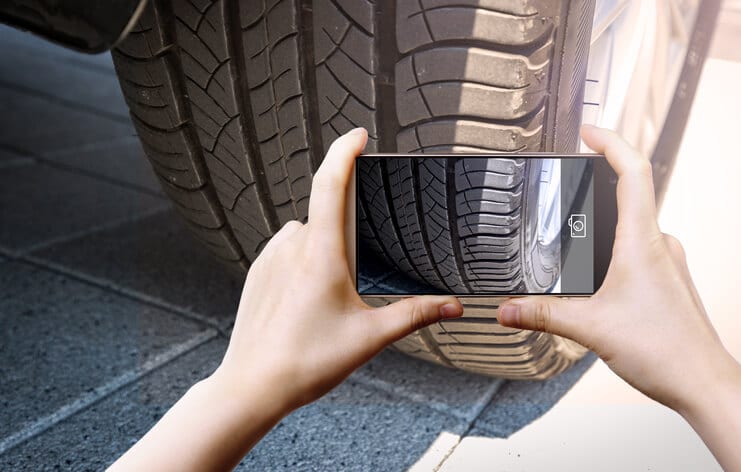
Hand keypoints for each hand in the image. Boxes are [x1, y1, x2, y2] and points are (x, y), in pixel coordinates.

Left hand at [111, 128, 462, 470]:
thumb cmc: (306, 362)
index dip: (344, 151)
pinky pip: (287, 250)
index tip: (358, 135)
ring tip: (330, 297)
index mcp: (321, 253)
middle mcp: (291, 246)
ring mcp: (269, 257)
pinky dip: (303, 262)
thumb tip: (452, 306)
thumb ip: (415, 314)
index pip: (330, 182)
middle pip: (324, 215)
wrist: (253, 386)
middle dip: (346, 234)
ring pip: (306, 234)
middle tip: (354, 277)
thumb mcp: (370, 337)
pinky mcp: (257, 272)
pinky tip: (308, 300)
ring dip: (324, 249)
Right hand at [497, 125, 740, 469]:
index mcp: (643, 242)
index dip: (610, 143)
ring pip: (638, 223)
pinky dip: (619, 245)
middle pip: (635, 190)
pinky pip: (643, 248)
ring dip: (610, 215)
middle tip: (575, 168)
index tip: (587, 131)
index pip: (633, 172)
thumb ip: (542, 314)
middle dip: (603, 175)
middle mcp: (660, 245)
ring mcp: (668, 262)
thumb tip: (508, 308)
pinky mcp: (669, 280)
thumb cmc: (665, 351)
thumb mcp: (589, 328)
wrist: (702, 384)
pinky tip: (601, 269)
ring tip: (580, 219)